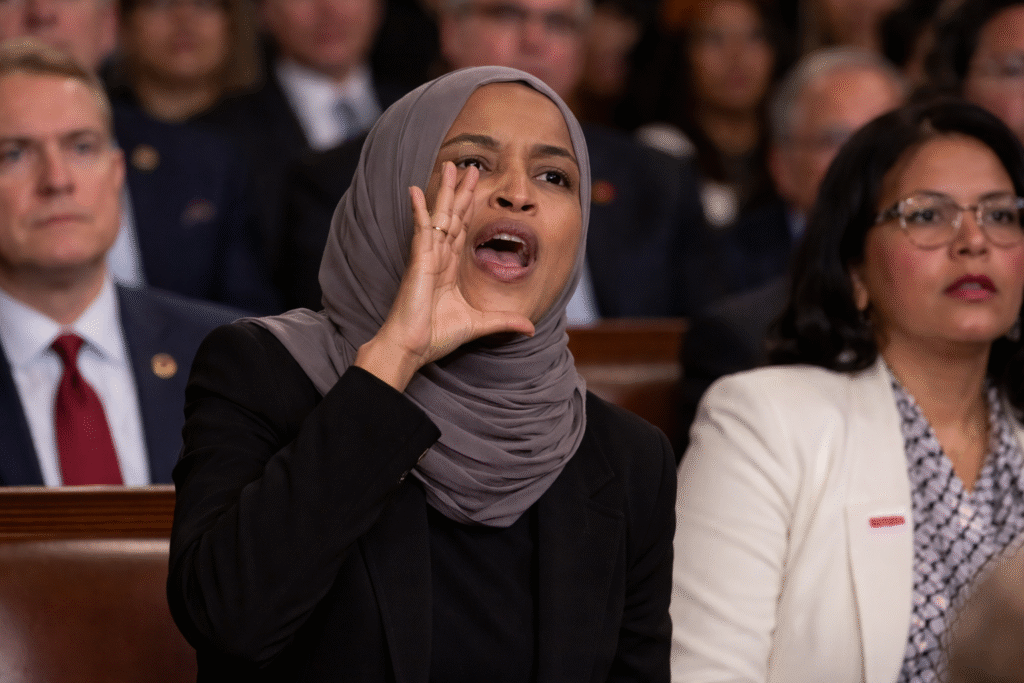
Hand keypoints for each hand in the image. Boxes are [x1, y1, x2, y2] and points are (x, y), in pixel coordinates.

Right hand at [355, 161, 534, 390]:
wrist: (412, 347)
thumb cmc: (436, 336)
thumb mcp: (480, 324)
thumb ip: (504, 321)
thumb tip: (530, 327)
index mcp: (450, 269)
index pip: (462, 230)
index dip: (469, 208)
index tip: (476, 189)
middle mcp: (439, 258)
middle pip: (452, 217)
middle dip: (460, 192)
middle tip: (468, 166)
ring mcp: (427, 257)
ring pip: (440, 216)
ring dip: (445, 191)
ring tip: (450, 166)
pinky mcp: (418, 261)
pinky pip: (421, 230)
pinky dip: (420, 210)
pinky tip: (417, 191)